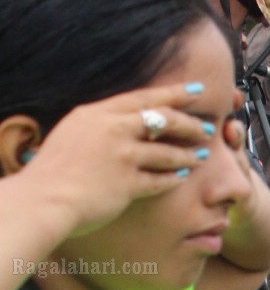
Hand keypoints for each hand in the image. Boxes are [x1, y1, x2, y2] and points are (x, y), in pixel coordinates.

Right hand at [18, 86, 216, 239]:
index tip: (196, 91)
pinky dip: (173, 178)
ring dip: (187, 154)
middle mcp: (112, 129)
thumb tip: (122, 122)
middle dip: (189, 124)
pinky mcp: (127, 184)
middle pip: (163, 120)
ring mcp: (121, 156)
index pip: (143, 97)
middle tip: (206, 129)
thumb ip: (99, 124)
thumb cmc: (52, 168)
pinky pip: (160, 180)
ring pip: (166, 152)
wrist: (43, 198)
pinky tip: (183, 177)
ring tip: (201, 155)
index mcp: (97, 113)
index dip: (174, 93)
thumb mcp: (73, 132)